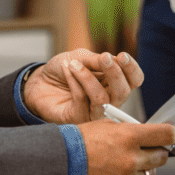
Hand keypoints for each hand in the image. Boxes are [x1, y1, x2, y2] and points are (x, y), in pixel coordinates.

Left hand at [23, 49, 143, 124]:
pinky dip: (74, 82)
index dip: (132, 69)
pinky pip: (81, 101)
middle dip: (115, 73)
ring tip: (74, 64)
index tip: (121, 56)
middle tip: (103, 58)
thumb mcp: (81, 57)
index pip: (135, 80)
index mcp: (115, 82)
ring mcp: (95, 112)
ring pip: (102, 99)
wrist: (40, 81)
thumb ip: (97, 60)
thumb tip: (114, 60)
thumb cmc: (64, 69)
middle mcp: (109, 100)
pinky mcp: (78, 119)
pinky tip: (67, 70)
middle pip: (123, 92)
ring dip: (88, 78)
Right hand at [77, 120, 174, 174]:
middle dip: (157, 150)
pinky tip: (114, 173)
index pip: (165, 135)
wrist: (62, 164)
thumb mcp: (107, 126)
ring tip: (124, 162)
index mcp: (129, 137)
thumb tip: (149, 133)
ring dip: (143, 167)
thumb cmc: (81, 142)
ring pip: (150, 173)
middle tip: (147, 148)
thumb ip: (130, 130)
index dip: (174, 134)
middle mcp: (131, 158)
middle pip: (161, 156)